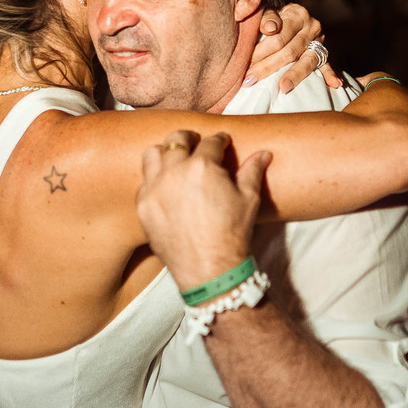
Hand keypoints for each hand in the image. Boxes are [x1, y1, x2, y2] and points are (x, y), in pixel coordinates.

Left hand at [137, 131, 271, 291]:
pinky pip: (144, 182)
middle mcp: (174, 172)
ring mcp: (155, 188)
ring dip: (165, 152)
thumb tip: (263, 154)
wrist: (209, 269)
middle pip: (177, 140)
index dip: (219, 140)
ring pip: (153, 154)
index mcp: (202, 166)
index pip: (211, 142)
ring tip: (175, 159)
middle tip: (196, 143)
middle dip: (189, 138)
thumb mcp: (249, 199)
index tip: (222, 142)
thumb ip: (252, 171)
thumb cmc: (232, 234)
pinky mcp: (144, 206)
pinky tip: (165, 185)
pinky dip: (155, 179)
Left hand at [248, 4, 340, 93]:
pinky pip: (327, 65)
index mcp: (297, 14)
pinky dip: (330, 74)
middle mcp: (311, 27)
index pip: (278, 37)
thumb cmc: (275, 15)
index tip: (245, 64)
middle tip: (250, 80)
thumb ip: (267, 17)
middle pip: (290, 51)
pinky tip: (334, 84)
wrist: (292, 15)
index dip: (260, 52)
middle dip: (268, 67)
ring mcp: (319, 41)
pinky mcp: (324, 53)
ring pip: (307, 61)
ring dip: (294, 76)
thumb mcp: (269, 10)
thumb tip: (269, 29)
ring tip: (282, 88)